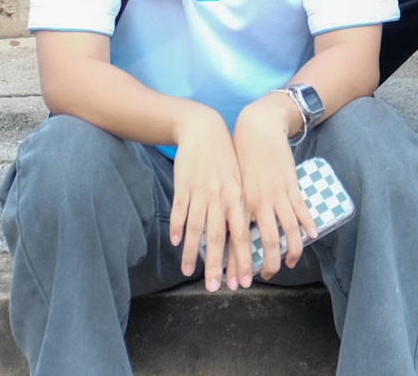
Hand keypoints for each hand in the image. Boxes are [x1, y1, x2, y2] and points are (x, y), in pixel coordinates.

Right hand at [168, 107, 250, 291]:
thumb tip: (241, 239)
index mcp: (238, 197)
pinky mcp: (183, 185)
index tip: (243, 281)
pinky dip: (176, 226)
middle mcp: (220, 197)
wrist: (204, 129)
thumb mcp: (239, 181)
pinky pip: (180, 210)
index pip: (242, 235)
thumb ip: (239, 208)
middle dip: (217, 265)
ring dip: (192, 252)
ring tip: (188, 273)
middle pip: (218, 237)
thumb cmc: (225, 158)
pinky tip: (174, 242)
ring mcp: (200, 191)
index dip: (243, 259)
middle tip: (216, 288)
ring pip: (196, 228)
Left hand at [232, 97, 312, 280]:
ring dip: (291, 250)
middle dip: (270, 264)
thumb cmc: (240, 157)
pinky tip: (312, 235)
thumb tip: (226, 232)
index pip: (239, 242)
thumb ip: (231, 208)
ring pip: (288, 231)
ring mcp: (277, 195)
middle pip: (266, 242)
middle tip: (269, 276)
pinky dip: (308, 224)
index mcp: (240, 203)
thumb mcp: (231, 184)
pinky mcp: (291, 185)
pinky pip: (302, 210)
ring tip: (291, 263)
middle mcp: (259, 203)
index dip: (240, 265)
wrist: (257, 129)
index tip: (240, 282)